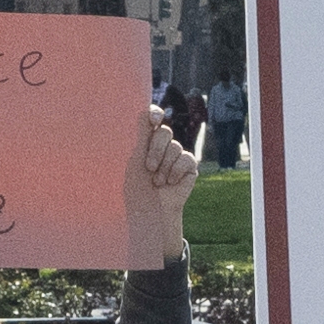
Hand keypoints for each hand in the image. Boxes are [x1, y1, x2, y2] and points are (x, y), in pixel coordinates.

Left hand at [137, 105, 202, 261]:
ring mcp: (176, 155)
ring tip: (157, 182)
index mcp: (145, 141)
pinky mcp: (189, 166)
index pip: (152, 118)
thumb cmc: (136, 188)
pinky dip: (176, 171)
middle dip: (156, 151)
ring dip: (164, 166)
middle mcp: (162, 146)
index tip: (153, 121)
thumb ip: (141, 136)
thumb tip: (144, 112)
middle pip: (164, 132)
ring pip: (175, 146)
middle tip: (149, 168)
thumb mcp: (134, 160)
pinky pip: (186, 158)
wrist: (150, 211)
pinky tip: (170, 183)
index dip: (155, 114)